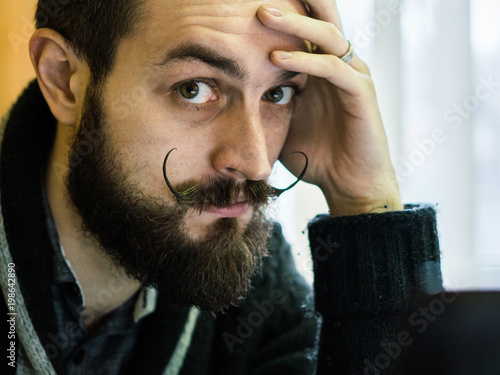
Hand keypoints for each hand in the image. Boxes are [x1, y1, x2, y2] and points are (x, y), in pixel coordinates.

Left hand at [257, 1, 402, 215]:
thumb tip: (229, 95)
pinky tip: (276, 58)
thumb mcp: (282, 122)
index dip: (286, 12)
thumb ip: (266, 102)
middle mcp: (340, 64)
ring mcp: (353, 77)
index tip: (248, 3)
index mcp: (321, 68)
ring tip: (261, 13)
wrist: (348, 185)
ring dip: (295, 24)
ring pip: (328, 36)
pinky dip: (306, 60)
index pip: (304, 28)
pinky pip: (334, 69)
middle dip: (294, 3)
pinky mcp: (361, 95)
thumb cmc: (315, 154)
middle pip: (321, 19)